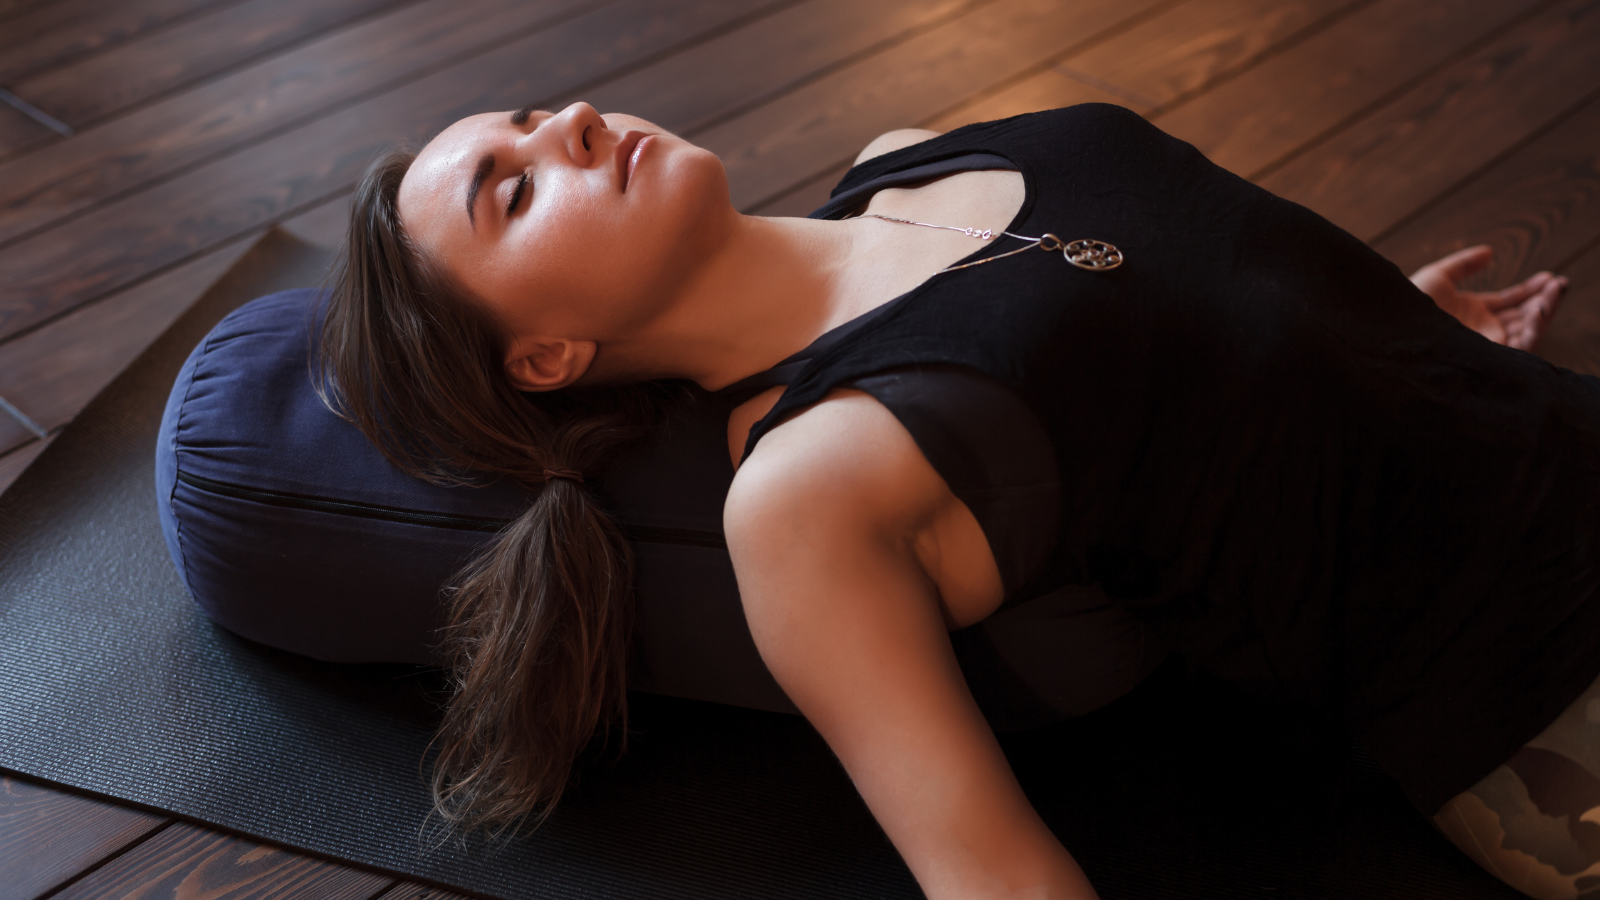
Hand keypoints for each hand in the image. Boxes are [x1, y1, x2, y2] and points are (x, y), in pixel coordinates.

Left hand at [1410, 245, 1567, 350]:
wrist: (1396, 330)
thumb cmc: (1410, 304)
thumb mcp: (1438, 277)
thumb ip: (1464, 264)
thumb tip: (1490, 251)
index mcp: (1473, 312)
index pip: (1510, 302)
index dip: (1531, 290)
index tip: (1549, 276)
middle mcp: (1482, 330)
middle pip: (1523, 316)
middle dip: (1545, 300)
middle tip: (1560, 283)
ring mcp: (1486, 345)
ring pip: (1526, 331)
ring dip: (1544, 311)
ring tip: (1554, 292)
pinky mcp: (1488, 357)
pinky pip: (1518, 347)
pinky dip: (1533, 329)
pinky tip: (1538, 310)